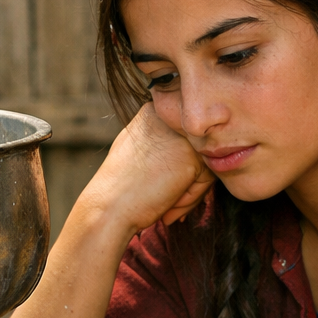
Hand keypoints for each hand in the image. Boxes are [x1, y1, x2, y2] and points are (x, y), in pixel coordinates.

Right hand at [84, 105, 212, 235]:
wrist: (109, 207)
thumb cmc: (120, 186)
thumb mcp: (137, 149)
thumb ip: (161, 143)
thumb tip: (188, 151)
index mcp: (153, 111)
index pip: (182, 137)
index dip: (175, 166)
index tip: (160, 186)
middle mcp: (169, 117)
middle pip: (196, 148)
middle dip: (185, 180)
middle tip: (165, 199)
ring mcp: (182, 135)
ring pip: (205, 163)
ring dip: (188, 190)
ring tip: (165, 204)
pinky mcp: (192, 157)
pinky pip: (208, 179)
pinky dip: (191, 198)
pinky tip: (168, 205)